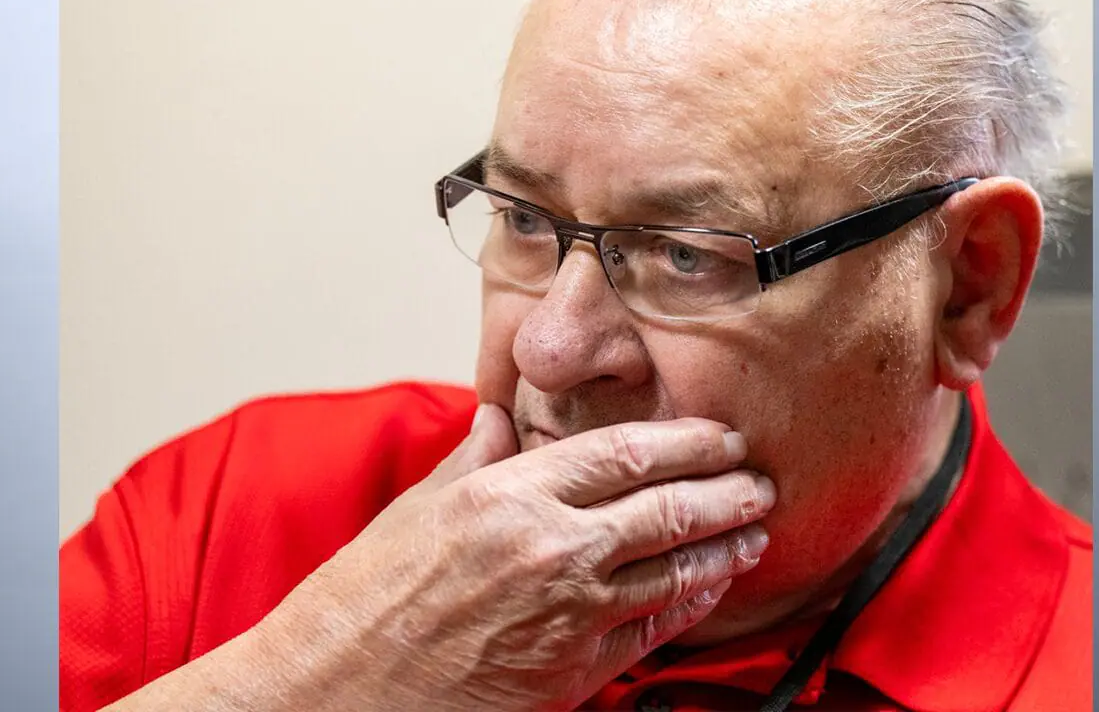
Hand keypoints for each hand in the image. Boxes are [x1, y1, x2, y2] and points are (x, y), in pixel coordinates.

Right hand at [107, 405, 775, 711]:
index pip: (626, 452)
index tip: (720, 434)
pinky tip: (713, 587)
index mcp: (512, 494)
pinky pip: (654, 627)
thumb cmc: (366, 600)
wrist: (340, 690)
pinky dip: (692, 603)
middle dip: (728, 489)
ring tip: (755, 530)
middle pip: (669, 507)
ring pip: (676, 569)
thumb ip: (474, 456)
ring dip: (726, 547)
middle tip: (758, 478)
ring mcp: (570, 611)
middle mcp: (553, 547)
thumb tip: (500, 415)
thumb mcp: (417, 508)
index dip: (687, 440)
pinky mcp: (574, 668)